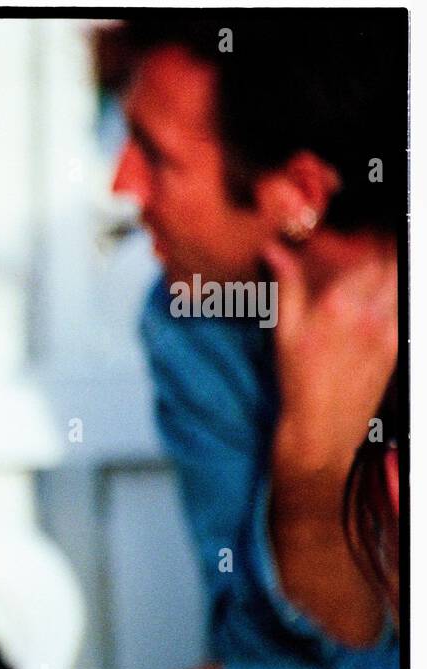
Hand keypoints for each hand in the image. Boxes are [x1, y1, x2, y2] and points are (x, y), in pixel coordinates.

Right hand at [264, 240, 397, 479]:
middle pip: (391, 265)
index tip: (363, 230)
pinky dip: (396, 298)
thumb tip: (274, 251)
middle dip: (386, 250)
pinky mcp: (397, 347)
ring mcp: (388, 331)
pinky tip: (384, 299)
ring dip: (392, 272)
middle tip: (378, 242)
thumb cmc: (297, 382)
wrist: (321, 428)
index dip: (367, 238)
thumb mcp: (284, 332)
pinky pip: (403, 310)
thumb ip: (285, 287)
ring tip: (382, 267)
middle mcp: (368, 314)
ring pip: (400, 285)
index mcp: (337, 306)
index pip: (364, 256)